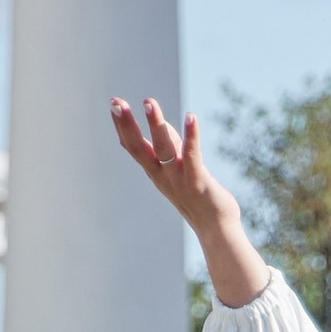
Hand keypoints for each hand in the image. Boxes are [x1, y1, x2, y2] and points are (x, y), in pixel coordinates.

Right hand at [109, 95, 239, 238]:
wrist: (216, 229)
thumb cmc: (199, 196)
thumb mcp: (180, 167)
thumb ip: (172, 145)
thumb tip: (162, 124)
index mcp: (155, 172)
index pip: (133, 146)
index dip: (122, 126)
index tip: (114, 103)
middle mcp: (162, 176)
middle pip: (139, 148)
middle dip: (127, 124)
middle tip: (116, 102)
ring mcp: (178, 180)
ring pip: (163, 150)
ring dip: (155, 125)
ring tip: (149, 103)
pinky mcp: (198, 182)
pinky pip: (192, 157)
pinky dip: (191, 136)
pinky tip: (191, 117)